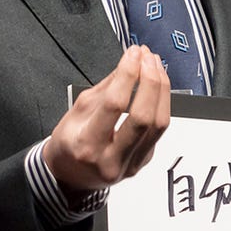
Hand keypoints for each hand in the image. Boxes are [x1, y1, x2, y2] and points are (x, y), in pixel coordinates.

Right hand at [42, 45, 170, 192]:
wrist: (71, 176)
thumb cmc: (69, 144)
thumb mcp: (76, 112)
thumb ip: (105, 88)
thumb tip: (129, 64)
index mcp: (87, 145)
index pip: (115, 104)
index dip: (128, 73)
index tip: (132, 53)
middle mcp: (111, 159)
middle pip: (143, 117)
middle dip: (150, 80)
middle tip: (147, 57)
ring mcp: (131, 164)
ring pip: (159, 124)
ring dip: (161, 89)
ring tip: (155, 66)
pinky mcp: (143, 161)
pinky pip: (159, 130)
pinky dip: (161, 103)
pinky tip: (156, 86)